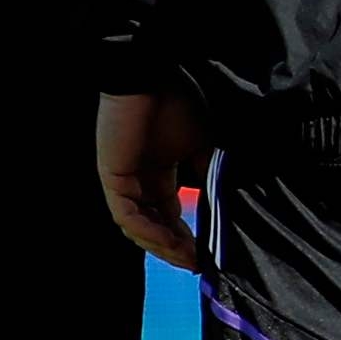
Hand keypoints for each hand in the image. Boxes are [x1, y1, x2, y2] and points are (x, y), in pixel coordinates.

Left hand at [95, 87, 209, 268]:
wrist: (154, 74)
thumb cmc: (178, 102)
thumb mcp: (204, 145)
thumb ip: (210, 174)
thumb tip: (227, 203)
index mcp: (157, 172)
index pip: (169, 215)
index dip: (188, 237)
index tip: (209, 255)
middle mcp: (139, 179)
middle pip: (154, 226)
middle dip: (177, 249)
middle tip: (201, 265)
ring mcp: (123, 180)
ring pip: (140, 227)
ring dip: (164, 246)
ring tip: (190, 260)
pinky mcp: (113, 177)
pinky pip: (128, 216)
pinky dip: (151, 232)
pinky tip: (173, 242)